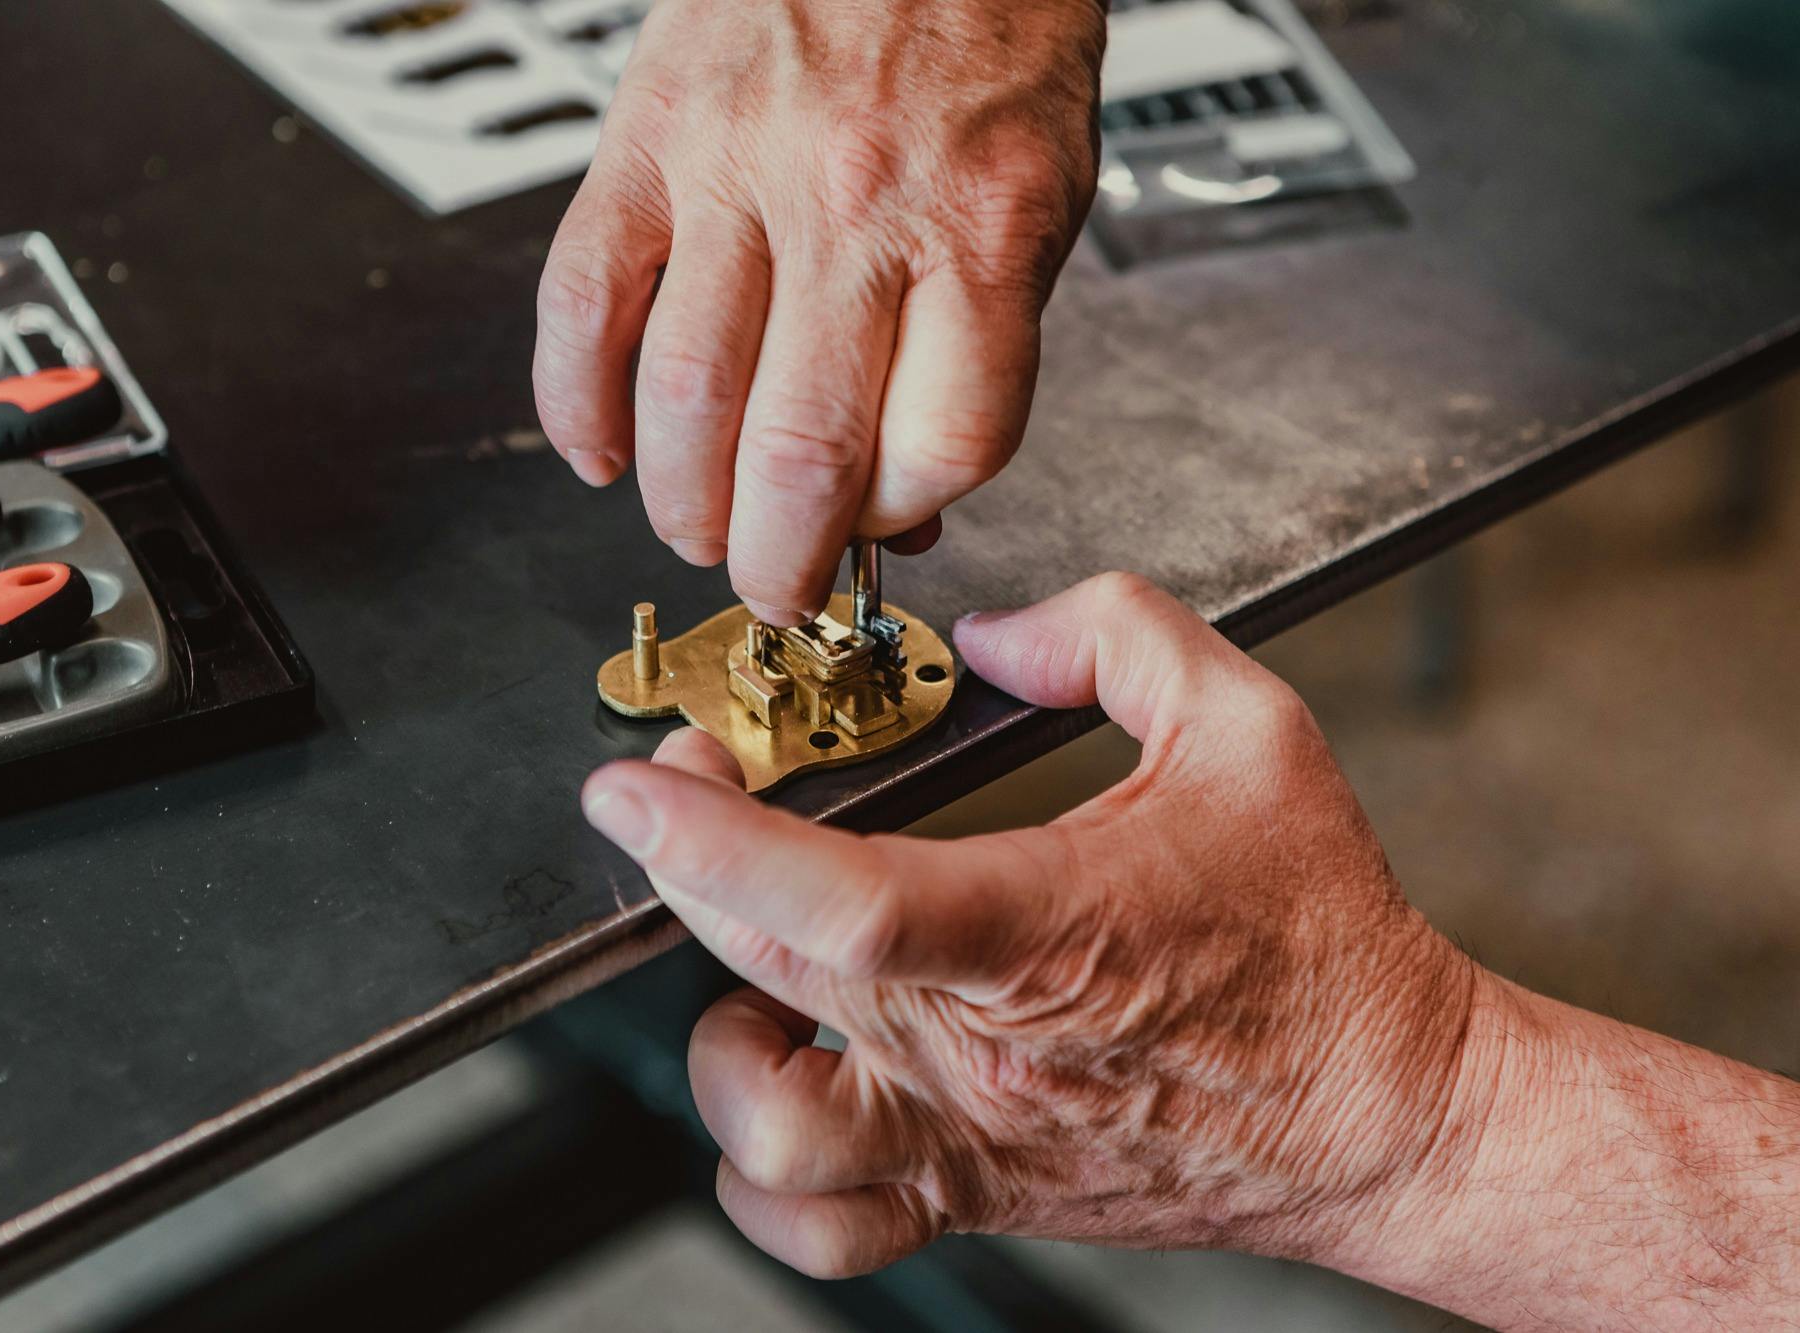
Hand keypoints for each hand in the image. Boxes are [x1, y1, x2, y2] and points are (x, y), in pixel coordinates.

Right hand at [534, 0, 1104, 624]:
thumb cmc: (989, 25)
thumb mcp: (1043, 189)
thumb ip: (980, 342)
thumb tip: (903, 495)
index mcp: (984, 222)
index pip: (943, 445)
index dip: (907, 516)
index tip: (888, 525)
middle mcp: (857, 202)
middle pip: (803, 452)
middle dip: (781, 562)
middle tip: (775, 591)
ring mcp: (740, 169)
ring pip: (687, 396)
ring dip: (684, 505)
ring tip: (698, 536)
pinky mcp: (649, 137)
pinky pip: (587, 297)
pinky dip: (577, 401)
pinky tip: (597, 455)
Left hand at [580, 573, 1479, 1276]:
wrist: (1387, 1113)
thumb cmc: (1320, 931)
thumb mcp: (1251, 726)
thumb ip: (1115, 634)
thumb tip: (995, 632)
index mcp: (1048, 927)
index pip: (846, 904)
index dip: (715, 845)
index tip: (634, 783)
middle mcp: (987, 1050)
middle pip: (766, 973)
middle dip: (687, 866)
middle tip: (694, 789)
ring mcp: (970, 1136)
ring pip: (772, 1139)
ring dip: (720, 1042)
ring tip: (750, 963)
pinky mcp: (972, 1189)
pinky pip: (823, 1229)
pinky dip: (763, 1176)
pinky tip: (786, 1082)